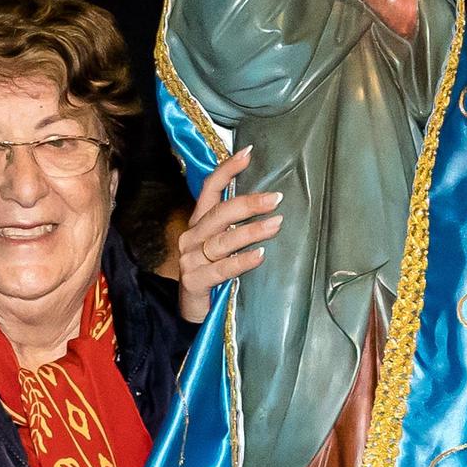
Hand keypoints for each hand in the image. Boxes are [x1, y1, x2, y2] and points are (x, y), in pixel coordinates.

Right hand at [176, 145, 280, 323]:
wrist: (193, 312)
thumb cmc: (213, 274)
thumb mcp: (221, 246)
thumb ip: (234, 226)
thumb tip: (268, 202)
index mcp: (198, 224)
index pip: (209, 190)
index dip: (227, 170)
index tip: (248, 154)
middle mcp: (191, 238)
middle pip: (219, 213)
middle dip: (248, 204)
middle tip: (276, 198)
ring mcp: (190, 260)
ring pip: (223, 240)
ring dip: (251, 231)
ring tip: (276, 224)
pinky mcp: (194, 282)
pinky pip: (221, 269)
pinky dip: (241, 261)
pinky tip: (259, 256)